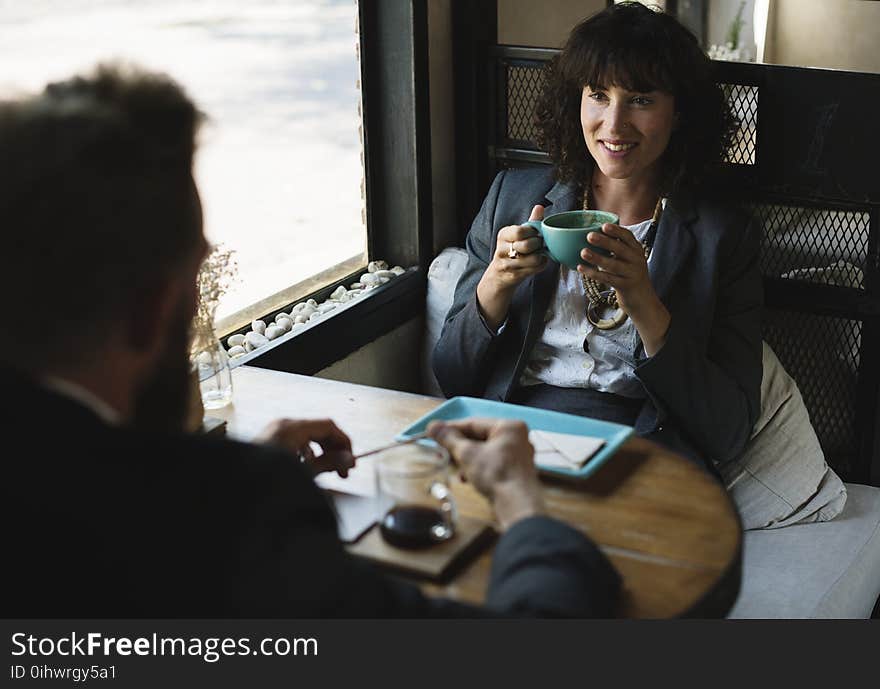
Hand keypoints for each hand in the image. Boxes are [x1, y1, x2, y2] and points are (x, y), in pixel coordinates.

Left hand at [257, 418, 354, 477]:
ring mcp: (274, 432)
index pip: (328, 426)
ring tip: (329, 474)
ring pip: (308, 437)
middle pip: (319, 430)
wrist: (235, 492)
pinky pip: (295, 442)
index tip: (351, 460)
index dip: (344, 442)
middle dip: (334, 450)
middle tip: (344, 472)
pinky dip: (307, 454)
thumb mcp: (304, 474)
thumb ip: (329, 463)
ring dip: (322, 453)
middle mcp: (283, 425)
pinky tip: (309, 472)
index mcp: (292, 428)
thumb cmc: (266, 482)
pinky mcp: (269, 441)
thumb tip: (348, 459)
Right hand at [427, 417, 544, 529]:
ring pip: (484, 452)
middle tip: (440, 450)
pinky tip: (466, 478)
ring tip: (452, 466)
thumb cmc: (497, 475)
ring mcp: (517, 456)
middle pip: (479, 437)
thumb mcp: (467, 453)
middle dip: (458, 446)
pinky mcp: (514, 472)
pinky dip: (477, 468)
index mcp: (509, 427)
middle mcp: (516, 438)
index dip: (451, 428)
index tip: (434, 432)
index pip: (474, 423)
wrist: (516, 505)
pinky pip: (491, 464)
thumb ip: (449, 438)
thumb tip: (433, 426)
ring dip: (466, 459)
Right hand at [476, 205, 548, 329]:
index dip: (533, 233)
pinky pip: (534, 269)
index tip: (535, 234)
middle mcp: (502, 249)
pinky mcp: (513, 275)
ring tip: (539, 254)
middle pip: (527, 245)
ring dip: (540, 257)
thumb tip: (540, 207)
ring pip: (533, 259)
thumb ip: (530, 222)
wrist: (499, 275)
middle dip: (538, 245)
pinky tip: (538, 263)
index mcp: (503, 235)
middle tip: (539, 245)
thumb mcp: (517, 235)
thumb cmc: (512, 251)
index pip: (520, 231)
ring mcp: (506, 264)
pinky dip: (540, 266)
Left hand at [578, 223, 670, 354]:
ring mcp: (632, 274)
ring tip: (583, 252)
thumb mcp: (629, 260)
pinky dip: (594, 273)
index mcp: (637, 251)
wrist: (643, 301)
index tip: (604, 225)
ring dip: (597, 258)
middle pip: (620, 249)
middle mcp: (637, 260)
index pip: (628, 237)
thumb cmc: (630, 277)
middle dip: (605, 242)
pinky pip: (607, 278)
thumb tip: (594, 235)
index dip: (616, 231)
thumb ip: (618, 249)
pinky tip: (581, 268)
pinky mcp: (625, 286)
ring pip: (613, 264)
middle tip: (589, 236)